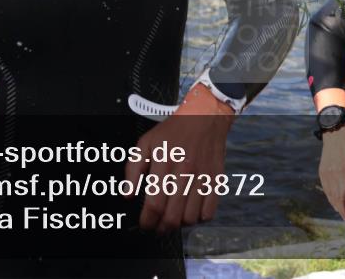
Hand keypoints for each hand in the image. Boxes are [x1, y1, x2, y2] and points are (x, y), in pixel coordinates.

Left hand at [125, 84, 233, 233]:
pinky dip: (198, 218)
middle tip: (156, 227)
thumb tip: (127, 195)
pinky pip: (209, 212)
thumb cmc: (173, 131)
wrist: (205, 117)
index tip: (144, 224)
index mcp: (164, 162)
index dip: (147, 221)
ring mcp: (203, 177)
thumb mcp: (146, 143)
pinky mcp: (216, 180)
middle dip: (161, 228)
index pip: (154, 204)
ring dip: (179, 224)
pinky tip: (190, 211)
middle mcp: (185, 171)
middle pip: (172, 216)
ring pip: (190, 218)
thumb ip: (132, 169)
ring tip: (173, 218)